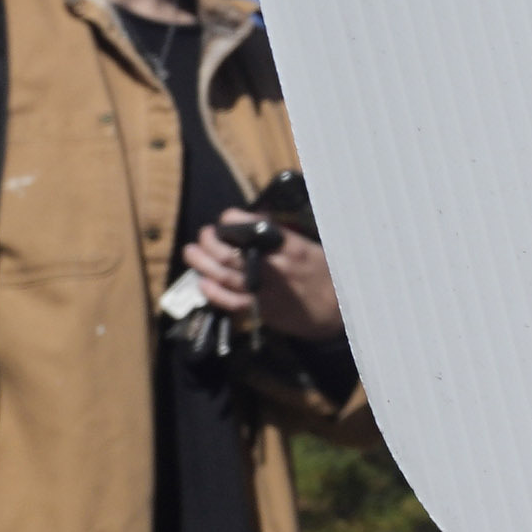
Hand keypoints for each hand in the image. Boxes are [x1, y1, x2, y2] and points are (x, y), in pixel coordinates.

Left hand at [183, 221, 343, 345]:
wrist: (340, 313)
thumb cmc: (328, 276)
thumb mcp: (313, 248)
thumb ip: (285, 236)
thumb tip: (258, 220)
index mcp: (290, 248)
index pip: (252, 228)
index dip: (232, 220)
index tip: (225, 218)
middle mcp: (274, 268)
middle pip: (229, 252)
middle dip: (209, 241)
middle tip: (204, 235)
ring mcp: (265, 291)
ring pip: (222, 275)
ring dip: (201, 262)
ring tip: (191, 252)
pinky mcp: (260, 310)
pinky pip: (229, 301)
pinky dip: (212, 291)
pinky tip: (203, 282)